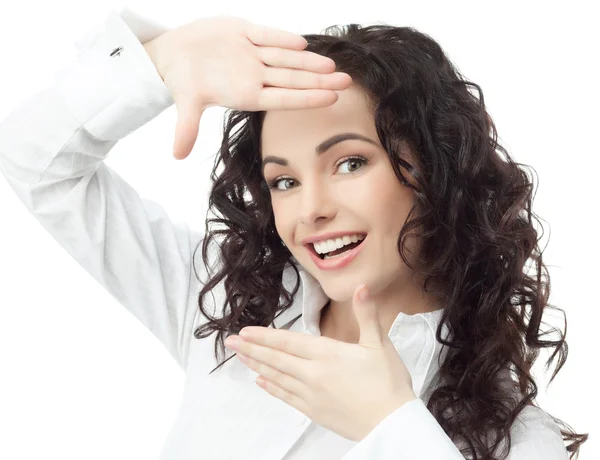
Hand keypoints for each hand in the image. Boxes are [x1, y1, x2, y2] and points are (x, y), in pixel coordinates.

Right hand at [143, 16, 352, 160]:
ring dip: (309, 60)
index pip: (283, 98)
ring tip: (333, 65)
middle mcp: (254, 75)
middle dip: (320, 80)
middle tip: (346, 81)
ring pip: (286, 57)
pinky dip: (282, 38)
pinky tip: (303, 43)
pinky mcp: (244, 32)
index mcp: (246, 94)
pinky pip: (267, 35)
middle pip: (293, 79)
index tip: (331, 100)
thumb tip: (176, 155)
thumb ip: (186, 128)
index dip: (307, 98)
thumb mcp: (186, 104)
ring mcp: (252, 54)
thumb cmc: (183, 81)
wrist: (174, 54)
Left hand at [224, 284, 416, 441]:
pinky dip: (271, 388)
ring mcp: (311, 394)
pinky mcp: (314, 411)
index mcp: (327, 354)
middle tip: (230, 342)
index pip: (288, 342)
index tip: (245, 331)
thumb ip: (367, 315)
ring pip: (277, 377)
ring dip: (257, 365)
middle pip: (276, 358)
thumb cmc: (388, 383)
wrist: (392, 424)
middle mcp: (313, 374)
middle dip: (251, 349)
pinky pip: (286, 397)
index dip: (265, 336)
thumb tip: (361, 287)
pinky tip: (261, 381)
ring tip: (240, 357)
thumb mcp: (379, 344)